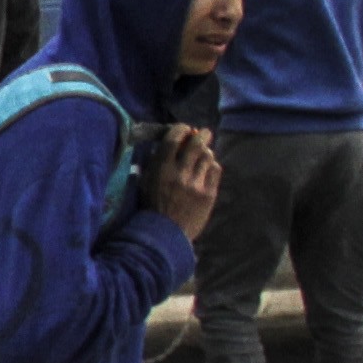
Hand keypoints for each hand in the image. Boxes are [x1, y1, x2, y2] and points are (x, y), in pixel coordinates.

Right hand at [147, 125, 220, 241]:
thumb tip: (166, 144)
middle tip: (203, 132)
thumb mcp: (146, 182)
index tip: (184, 128)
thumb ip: (155, 163)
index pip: (173, 139)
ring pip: (208, 156)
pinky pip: (215, 171)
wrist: (166, 233)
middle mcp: (180, 174)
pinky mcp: (209, 193)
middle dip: (201, 134)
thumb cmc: (152, 206)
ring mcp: (196, 184)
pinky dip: (212, 165)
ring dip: (206, 150)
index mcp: (161, 170)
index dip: (181, 129)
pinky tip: (207, 167)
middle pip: (196, 144)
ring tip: (204, 152)